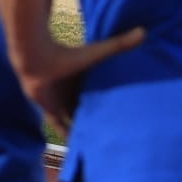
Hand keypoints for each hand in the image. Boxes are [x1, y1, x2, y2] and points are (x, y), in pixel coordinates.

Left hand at [17, 26, 145, 139]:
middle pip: (88, 108)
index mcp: (85, 80)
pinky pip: (60, 127)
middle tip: (117, 134)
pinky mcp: (50, 110)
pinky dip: (68, 137)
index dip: (109, 103)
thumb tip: (144, 32)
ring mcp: (61, 101)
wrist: (37, 59)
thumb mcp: (98, 53)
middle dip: (98, 118)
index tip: (125, 114)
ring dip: (84, 129)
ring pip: (75, 119)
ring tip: (100, 146)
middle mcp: (74, 91)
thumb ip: (120, 44)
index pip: (100, 94)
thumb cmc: (68, 54)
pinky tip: (77, 150)